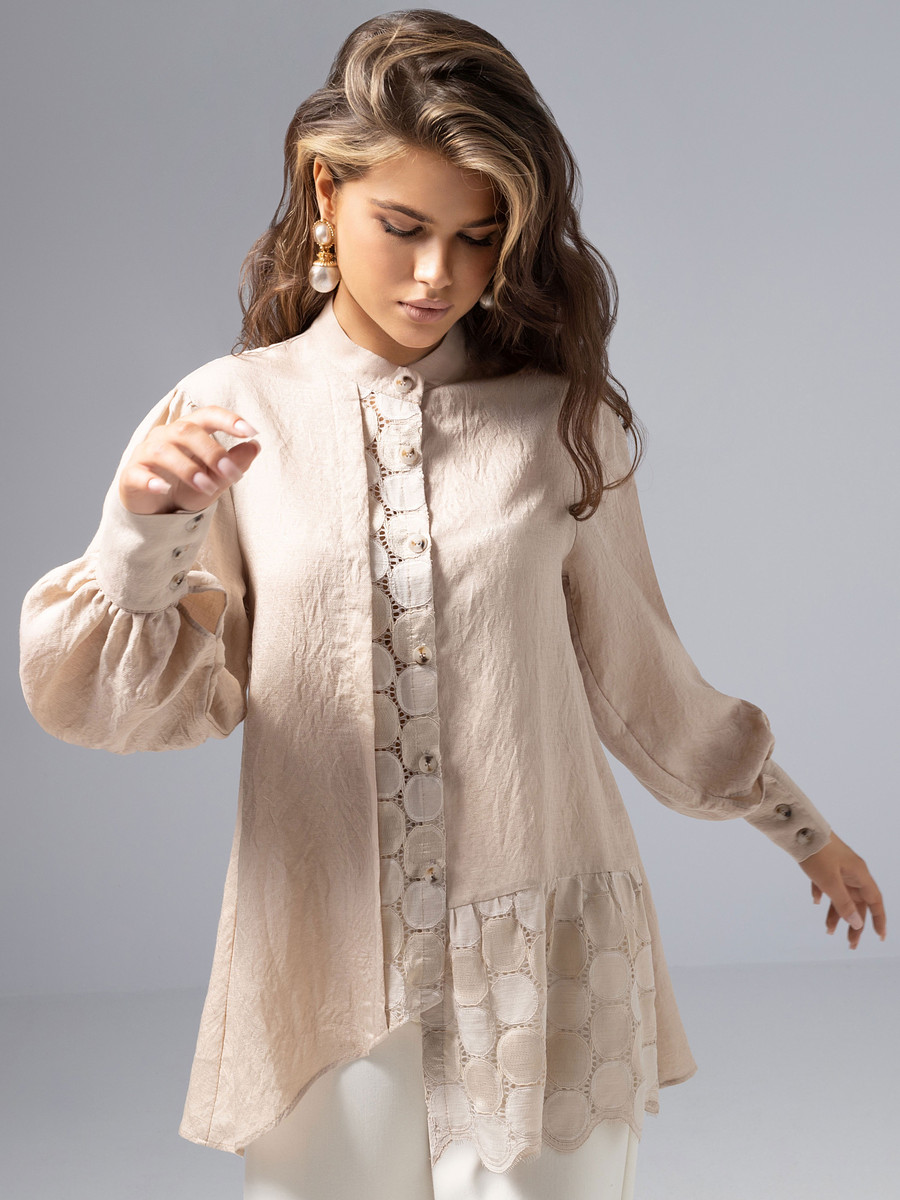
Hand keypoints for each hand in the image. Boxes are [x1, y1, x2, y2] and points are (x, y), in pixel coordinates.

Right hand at [119, 406, 260, 514]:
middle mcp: (166, 436)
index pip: (208, 415)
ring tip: (207, 487)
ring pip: (163, 450)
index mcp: (189, 431)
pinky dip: (150, 480)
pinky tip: (164, 489)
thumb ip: (234, 463)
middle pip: (186, 430)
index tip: (250, 432)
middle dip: (211, 451)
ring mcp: (146, 454)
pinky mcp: (131, 476)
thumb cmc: (187, 487)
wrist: (157, 510)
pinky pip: (137, 474)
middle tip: (230, 472)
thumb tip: (255, 446)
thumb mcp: (216, 478)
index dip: (228, 420)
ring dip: (188, 468)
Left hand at [798, 831, 885, 948]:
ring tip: (828, 931)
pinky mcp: (823, 862)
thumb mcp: (830, 882)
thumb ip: (843, 903)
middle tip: (850, 945)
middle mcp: (852, 871)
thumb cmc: (817, 852)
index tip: (879, 937)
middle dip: (854, 923)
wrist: (797, 826)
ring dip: (836, 912)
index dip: (878, 919)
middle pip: (857, 902)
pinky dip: (822, 893)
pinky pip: (826, 882)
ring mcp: (837, 866)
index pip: (874, 901)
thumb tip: (858, 924)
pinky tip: (814, 901)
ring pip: (840, 894)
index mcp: (859, 874)